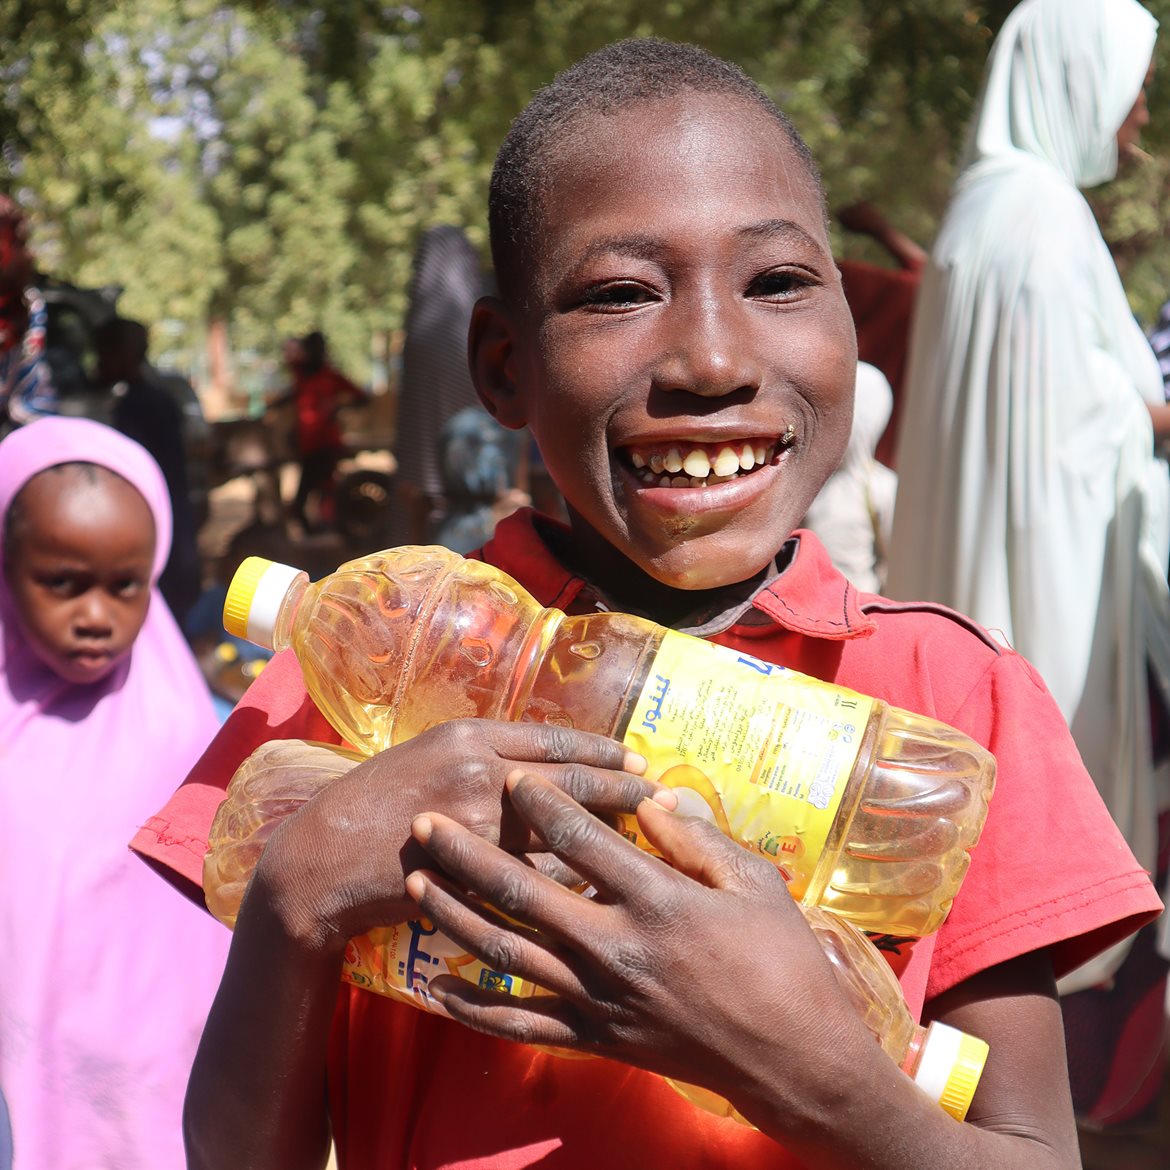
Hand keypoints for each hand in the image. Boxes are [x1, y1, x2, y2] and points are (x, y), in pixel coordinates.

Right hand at [250, 719, 658, 954]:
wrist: (325, 856)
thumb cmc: (377, 801)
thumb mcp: (428, 756)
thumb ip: (484, 754)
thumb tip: (543, 761)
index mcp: (471, 735)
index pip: (555, 739)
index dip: (604, 751)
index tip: (639, 760)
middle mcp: (480, 769)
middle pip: (572, 780)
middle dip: (625, 789)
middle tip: (666, 795)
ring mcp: (478, 821)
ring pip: (563, 830)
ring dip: (608, 837)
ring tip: (649, 841)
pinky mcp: (473, 869)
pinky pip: (538, 874)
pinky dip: (571, 877)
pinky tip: (601, 883)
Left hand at [404, 772, 877, 1126]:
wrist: (792, 1056)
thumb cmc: (781, 958)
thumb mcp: (753, 880)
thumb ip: (696, 836)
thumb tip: (650, 796)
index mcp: (658, 898)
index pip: (581, 837)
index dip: (540, 801)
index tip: (511, 776)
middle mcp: (616, 946)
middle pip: (523, 889)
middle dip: (467, 851)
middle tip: (424, 821)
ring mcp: (600, 996)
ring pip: (509, 951)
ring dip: (456, 913)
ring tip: (414, 881)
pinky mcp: (595, 1036)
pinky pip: (522, 1024)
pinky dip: (476, 1008)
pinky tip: (438, 986)